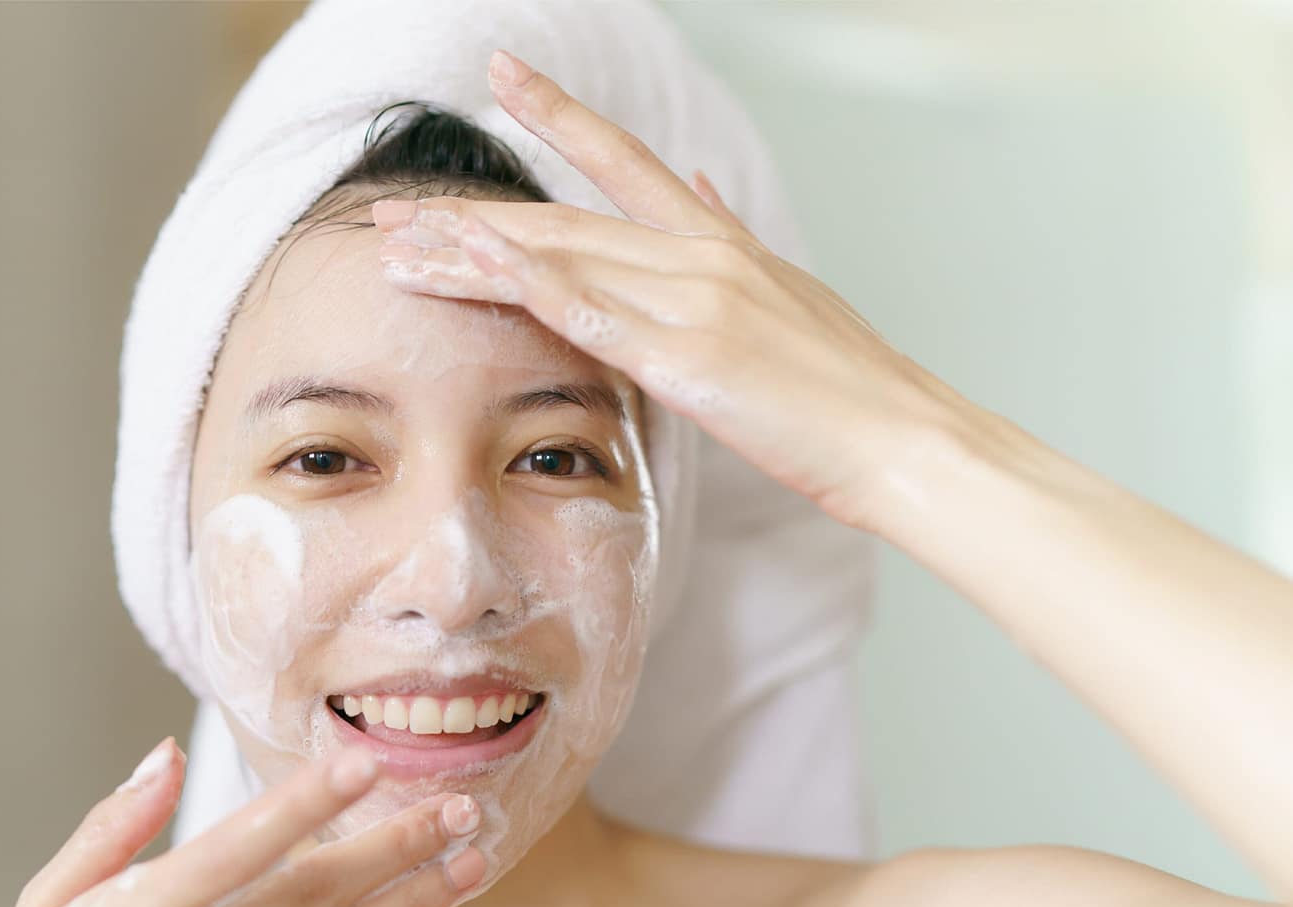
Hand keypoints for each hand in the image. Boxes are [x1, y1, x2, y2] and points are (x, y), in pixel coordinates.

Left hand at [372, 48, 977, 532]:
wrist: (906, 436)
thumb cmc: (848, 388)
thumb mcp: (788, 294)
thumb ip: (733, 239)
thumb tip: (700, 183)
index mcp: (720, 242)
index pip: (625, 162)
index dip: (559, 115)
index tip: (503, 75)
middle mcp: (698, 254)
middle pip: (562, 219)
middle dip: (471, 216)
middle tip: (396, 213)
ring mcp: (690, 298)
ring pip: (559, 258)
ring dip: (469, 251)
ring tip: (396, 246)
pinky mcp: (687, 353)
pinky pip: (589, 310)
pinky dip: (526, 282)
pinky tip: (472, 262)